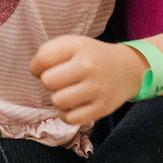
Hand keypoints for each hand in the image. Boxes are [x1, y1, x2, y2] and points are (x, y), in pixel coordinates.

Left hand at [31, 35, 146, 126]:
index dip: (36, 66)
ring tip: (66, 93)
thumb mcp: (74, 44)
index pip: (43, 58)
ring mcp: (97, 88)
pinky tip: (71, 106)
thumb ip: (50, 52)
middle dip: (49, 82)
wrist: (126, 69)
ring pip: (58, 101)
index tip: (42, 69)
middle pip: (48, 81)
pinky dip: (65, 115)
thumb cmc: (92, 57)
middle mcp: (88, 66)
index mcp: (78, 46)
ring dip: (57, 99)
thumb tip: (35, 72)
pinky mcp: (102, 108)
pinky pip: (70, 118)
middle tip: (59, 81)